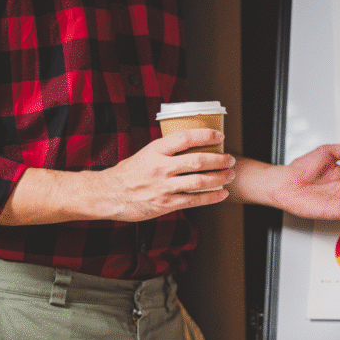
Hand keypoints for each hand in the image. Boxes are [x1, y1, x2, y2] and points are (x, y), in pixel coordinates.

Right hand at [95, 129, 235, 220]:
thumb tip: (190, 145)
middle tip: (230, 159)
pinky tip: (222, 194)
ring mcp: (164, 187)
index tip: (219, 137)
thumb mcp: (145, 154)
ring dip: (219, 178)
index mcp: (155, 150)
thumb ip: (166, 151)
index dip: (205, 136)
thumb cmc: (128, 173)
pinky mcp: (166, 204)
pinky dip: (211, 197)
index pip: (185, 138)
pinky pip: (193, 200)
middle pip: (197, 161)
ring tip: (230, 175)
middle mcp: (161, 167)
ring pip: (199, 182)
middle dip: (218, 161)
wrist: (109, 195)